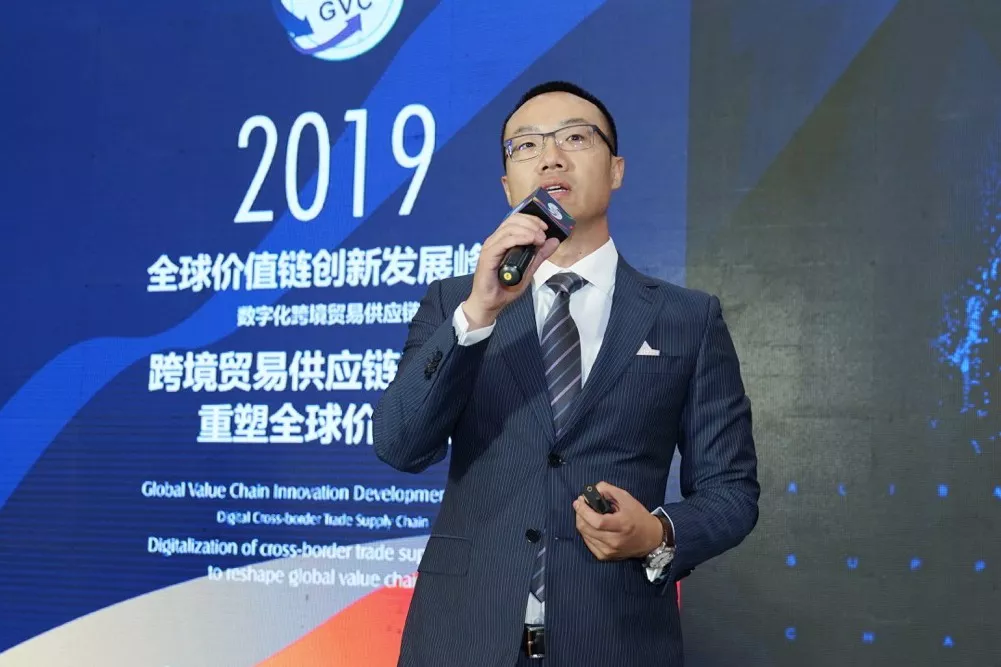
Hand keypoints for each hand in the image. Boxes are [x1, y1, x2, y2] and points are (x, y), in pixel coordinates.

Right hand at [462, 213, 559, 327]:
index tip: (546, 227)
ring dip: (528, 230)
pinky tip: (530, 240)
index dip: (532, 219)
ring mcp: (490, 247)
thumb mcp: (529, 269)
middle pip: (513, 220)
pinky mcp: (488, 256)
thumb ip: (540, 255)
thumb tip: (554, 241)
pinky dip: (519, 238)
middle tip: (544, 233)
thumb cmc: (505, 287)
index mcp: (503, 241)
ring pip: (509, 228)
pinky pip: (504, 242)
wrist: (490, 303)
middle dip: (532, 223)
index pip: (516, 220)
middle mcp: (495, 241)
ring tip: (540, 238)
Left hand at [573, 482, 663, 560]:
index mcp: (622, 525)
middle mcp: (614, 541)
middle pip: (587, 528)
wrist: (650, 538)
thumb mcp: (627, 498)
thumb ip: (608, 490)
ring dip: (581, 522)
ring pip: (585, 535)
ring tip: (585, 513)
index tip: (578, 501)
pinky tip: (590, 525)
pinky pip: (588, 543)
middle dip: (579, 514)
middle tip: (580, 504)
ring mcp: (609, 551)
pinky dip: (586, 532)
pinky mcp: (605, 556)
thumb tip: (591, 490)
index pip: (596, 521)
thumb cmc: (638, 517)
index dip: (584, 511)